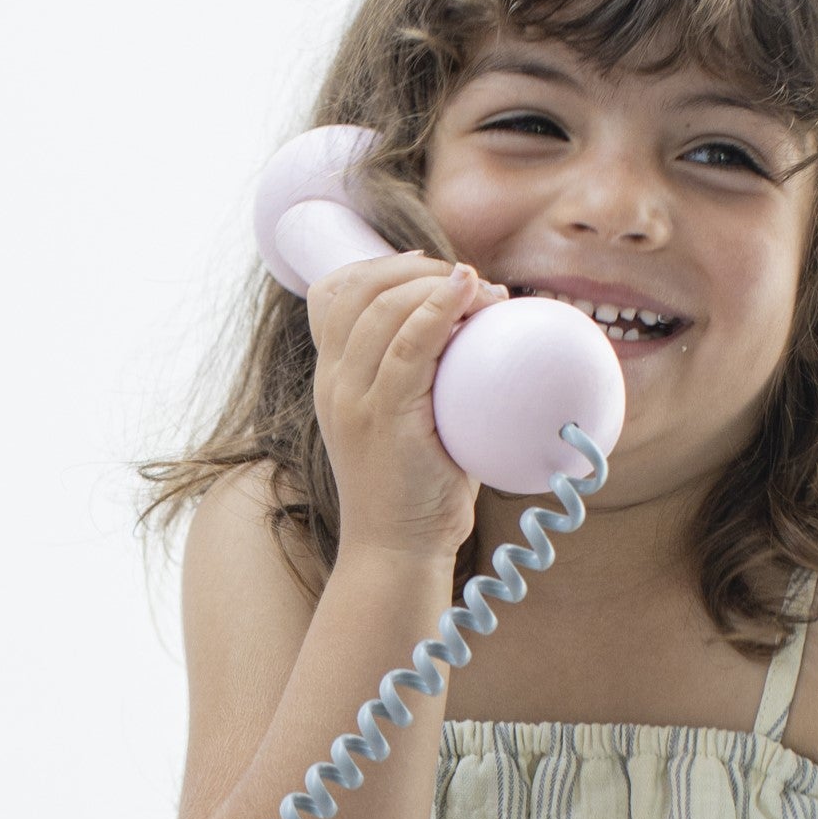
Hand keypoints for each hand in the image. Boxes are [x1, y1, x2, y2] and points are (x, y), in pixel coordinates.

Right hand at [306, 252, 502, 563]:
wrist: (396, 551)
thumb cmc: (414, 491)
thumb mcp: (405, 424)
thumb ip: (422, 380)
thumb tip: (478, 337)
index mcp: (332, 380)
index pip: (333, 294)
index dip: (380, 266)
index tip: (429, 269)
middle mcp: (333, 384)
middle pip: (358, 290)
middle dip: (416, 269)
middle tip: (470, 282)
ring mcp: (353, 400)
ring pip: (383, 309)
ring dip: (439, 286)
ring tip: (485, 293)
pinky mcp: (383, 417)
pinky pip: (408, 346)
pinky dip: (441, 310)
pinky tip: (471, 296)